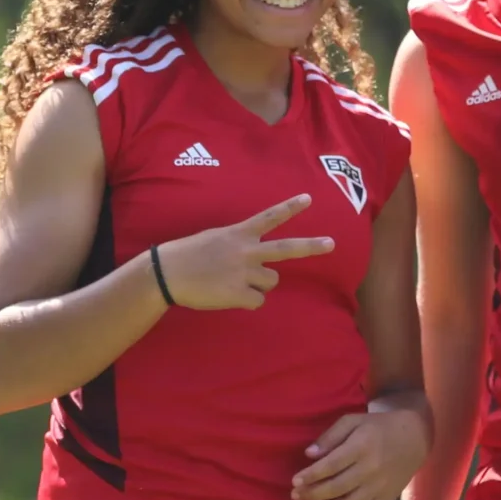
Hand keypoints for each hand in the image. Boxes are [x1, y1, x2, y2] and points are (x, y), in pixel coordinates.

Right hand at [155, 194, 333, 310]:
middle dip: (311, 247)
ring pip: (271, 281)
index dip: (290, 208)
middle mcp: (246, 250)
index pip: (269, 217)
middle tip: (331, 244)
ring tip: (233, 281)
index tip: (308, 198)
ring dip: (259, 284)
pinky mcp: (240, 293)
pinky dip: (247, 301)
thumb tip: (255, 261)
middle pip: (286, 249)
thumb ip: (238, 245)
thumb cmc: (188, 255)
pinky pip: (257, 301)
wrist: (168, 273)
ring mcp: (245, 272)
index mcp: (239, 234)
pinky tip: (228, 295)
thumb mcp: (215, 239)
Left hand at [290, 408, 429, 499]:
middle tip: (296, 496)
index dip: (311, 475)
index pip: (331, 465)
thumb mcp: (354, 421)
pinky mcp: (387, 499)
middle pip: (337, 487)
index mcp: (362, 446)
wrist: (415, 438)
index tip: (295, 480)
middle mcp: (372, 469)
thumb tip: (309, 454)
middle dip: (313, 494)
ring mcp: (381, 487)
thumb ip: (331, 436)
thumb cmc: (378, 427)